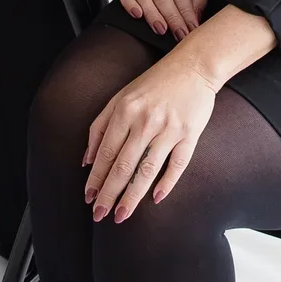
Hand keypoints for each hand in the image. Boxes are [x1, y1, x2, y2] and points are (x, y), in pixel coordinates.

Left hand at [83, 51, 218, 221]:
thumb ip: (101, 126)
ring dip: (132, 196)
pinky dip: (167, 182)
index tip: (89, 198)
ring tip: (122, 215)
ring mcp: (169, 128)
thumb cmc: (153, 84)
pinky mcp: (190, 134)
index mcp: (124, 111)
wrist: (193, 67)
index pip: (106, 152)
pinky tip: (156, 199)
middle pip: (123, 165)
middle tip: (100, 215)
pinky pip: (178, 164)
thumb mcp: (120, 97)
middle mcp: (145, 121)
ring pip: (147, 169)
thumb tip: (87, 160)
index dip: (96, 178)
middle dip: (109, 193)